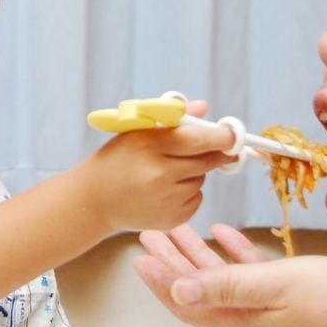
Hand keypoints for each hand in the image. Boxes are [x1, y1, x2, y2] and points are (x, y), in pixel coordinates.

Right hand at [82, 101, 235, 231]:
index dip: (222, 136)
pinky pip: (196, 198)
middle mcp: (159, 174)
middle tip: (221, 147)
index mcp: (149, 145)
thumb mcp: (136, 132)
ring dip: (195, 172)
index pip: (199, 139)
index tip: (232, 133)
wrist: (94, 200)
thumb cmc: (117, 159)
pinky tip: (165, 190)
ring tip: (167, 171)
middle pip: (208, 160)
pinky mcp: (172, 218)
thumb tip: (204, 108)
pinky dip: (188, 192)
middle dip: (216, 152)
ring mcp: (167, 199)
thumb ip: (172, 119)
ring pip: (202, 179)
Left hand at [134, 224, 326, 326]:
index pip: (186, 301)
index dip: (160, 280)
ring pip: (221, 277)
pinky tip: (223, 232)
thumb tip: (179, 290)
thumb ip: (226, 287)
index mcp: (240, 319)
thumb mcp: (276, 287)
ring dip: (197, 253)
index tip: (138, 257)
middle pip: (197, 287)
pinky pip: (249, 273)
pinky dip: (233, 252)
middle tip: (149, 236)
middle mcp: (248, 317)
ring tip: (177, 228)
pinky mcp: (287, 296)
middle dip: (170, 261)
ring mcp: (267, 308)